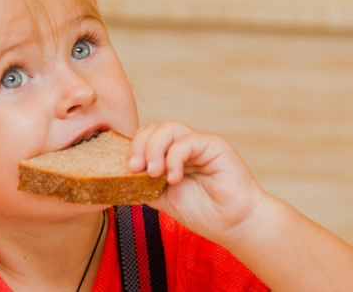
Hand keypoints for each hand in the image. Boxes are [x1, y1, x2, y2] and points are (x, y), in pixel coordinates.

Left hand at [127, 121, 266, 243]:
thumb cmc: (203, 212)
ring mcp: (199, 143)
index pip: (146, 137)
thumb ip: (144, 185)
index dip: (133, 148)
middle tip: (135, 169)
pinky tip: (174, 178)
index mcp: (171, 154)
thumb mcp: (163, 198)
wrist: (233, 224)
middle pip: (154, 128)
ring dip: (154, 149)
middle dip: (139, 146)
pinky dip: (174, 158)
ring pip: (168, 128)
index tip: (127, 169)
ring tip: (153, 173)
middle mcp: (184, 145)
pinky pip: (187, 141)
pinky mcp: (214, 145)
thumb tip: (119, 178)